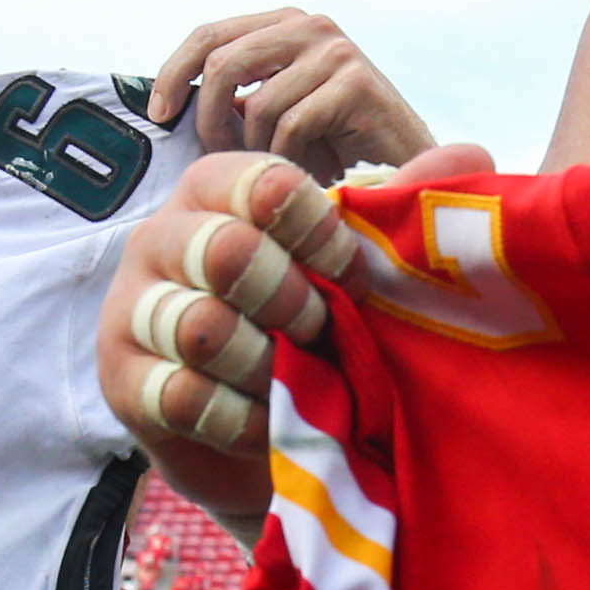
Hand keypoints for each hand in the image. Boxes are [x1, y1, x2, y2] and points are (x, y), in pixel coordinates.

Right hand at [99, 144, 491, 475]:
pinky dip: (242, 418)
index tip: (351, 275)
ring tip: (293, 381)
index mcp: (218, 189)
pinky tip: (267, 424)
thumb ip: (414, 207)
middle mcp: (161, 235)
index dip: (323, 234)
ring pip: (204, 327)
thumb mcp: (366, 269)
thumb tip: (468, 155)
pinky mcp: (121, 381)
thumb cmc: (317, 331)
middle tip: (319, 333)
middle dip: (295, 303)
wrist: (266, 435)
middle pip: (232, 251)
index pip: (269, 184)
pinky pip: (184, 396)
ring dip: (269, 365)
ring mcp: (132, 308)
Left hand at [149, 12, 435, 181]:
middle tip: (220, 158)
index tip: (158, 115)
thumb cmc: (336, 144)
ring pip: (257, 106)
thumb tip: (169, 100)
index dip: (173, 73)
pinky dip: (291, 158)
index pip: (208, 34)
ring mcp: (335, 50)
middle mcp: (309, 25)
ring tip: (281, 169)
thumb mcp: (277, 108)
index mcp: (283, 24)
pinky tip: (311, 172)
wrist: (410, 163)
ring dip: (259, 151)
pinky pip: (291, 126)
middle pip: (222, 64)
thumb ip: (235, 94)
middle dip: (209, 121)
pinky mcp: (356, 81)